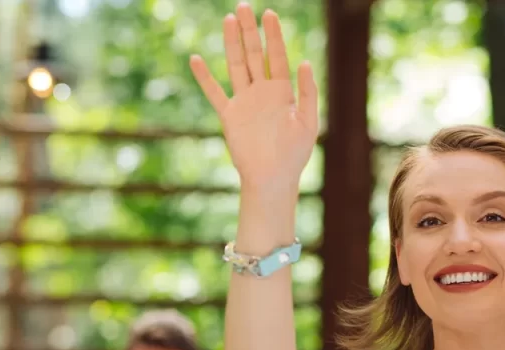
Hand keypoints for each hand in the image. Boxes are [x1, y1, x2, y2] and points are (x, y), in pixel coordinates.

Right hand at [189, 3, 317, 188]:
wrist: (273, 178)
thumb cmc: (294, 154)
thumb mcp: (308, 122)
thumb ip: (307, 93)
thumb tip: (304, 62)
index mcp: (282, 92)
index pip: (276, 56)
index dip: (273, 35)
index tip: (270, 14)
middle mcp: (261, 93)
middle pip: (254, 54)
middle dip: (250, 31)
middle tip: (244, 6)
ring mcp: (244, 102)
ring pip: (235, 66)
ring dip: (231, 44)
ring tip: (228, 20)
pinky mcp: (229, 116)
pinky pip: (214, 93)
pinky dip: (205, 78)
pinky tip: (196, 60)